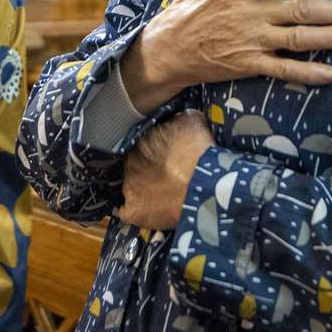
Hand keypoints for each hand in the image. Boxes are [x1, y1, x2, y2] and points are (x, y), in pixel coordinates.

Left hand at [115, 111, 213, 229]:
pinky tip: (147, 211)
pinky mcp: (133, 212)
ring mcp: (128, 188)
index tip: (166, 155)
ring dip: (141, 189)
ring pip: (130, 187)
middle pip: (134, 165)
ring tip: (159, 194)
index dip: (154, 150)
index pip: (142, 143)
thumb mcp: (191, 121)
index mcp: (141, 140)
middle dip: (147, 169)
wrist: (204, 185)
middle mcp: (128, 162)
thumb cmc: (199, 152)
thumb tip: (176, 119)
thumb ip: (177, 120)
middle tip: (165, 174)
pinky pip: (126, 212)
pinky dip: (136, 211)